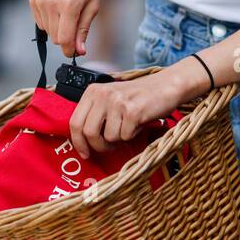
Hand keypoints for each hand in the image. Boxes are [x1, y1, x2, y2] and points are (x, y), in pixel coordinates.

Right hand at [29, 0, 101, 57]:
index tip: (75, 50)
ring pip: (47, 31)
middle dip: (66, 36)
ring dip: (57, 27)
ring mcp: (40, 1)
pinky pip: (40, 21)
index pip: (64, 39)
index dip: (70, 49)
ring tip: (67, 10)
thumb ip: (83, 29)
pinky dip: (49, 19)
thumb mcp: (93, 4)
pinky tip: (57, 6)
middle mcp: (51, 3)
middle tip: (75, 21)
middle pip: (55, 37)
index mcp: (69, 4)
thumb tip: (79, 50)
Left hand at [67, 59, 210, 157]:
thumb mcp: (110, 100)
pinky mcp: (132, 111)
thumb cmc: (138, 97)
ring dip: (120, 139)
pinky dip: (133, 135)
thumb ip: (95, 115)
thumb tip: (82, 142)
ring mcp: (117, 102)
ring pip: (108, 137)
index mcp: (92, 92)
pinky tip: (138, 123)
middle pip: (88, 133)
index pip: (75, 122)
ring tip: (129, 127)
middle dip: (99, 146)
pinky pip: (125, 136)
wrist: (165, 86)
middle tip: (110, 146)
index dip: (79, 142)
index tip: (85, 153)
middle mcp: (102, 94)